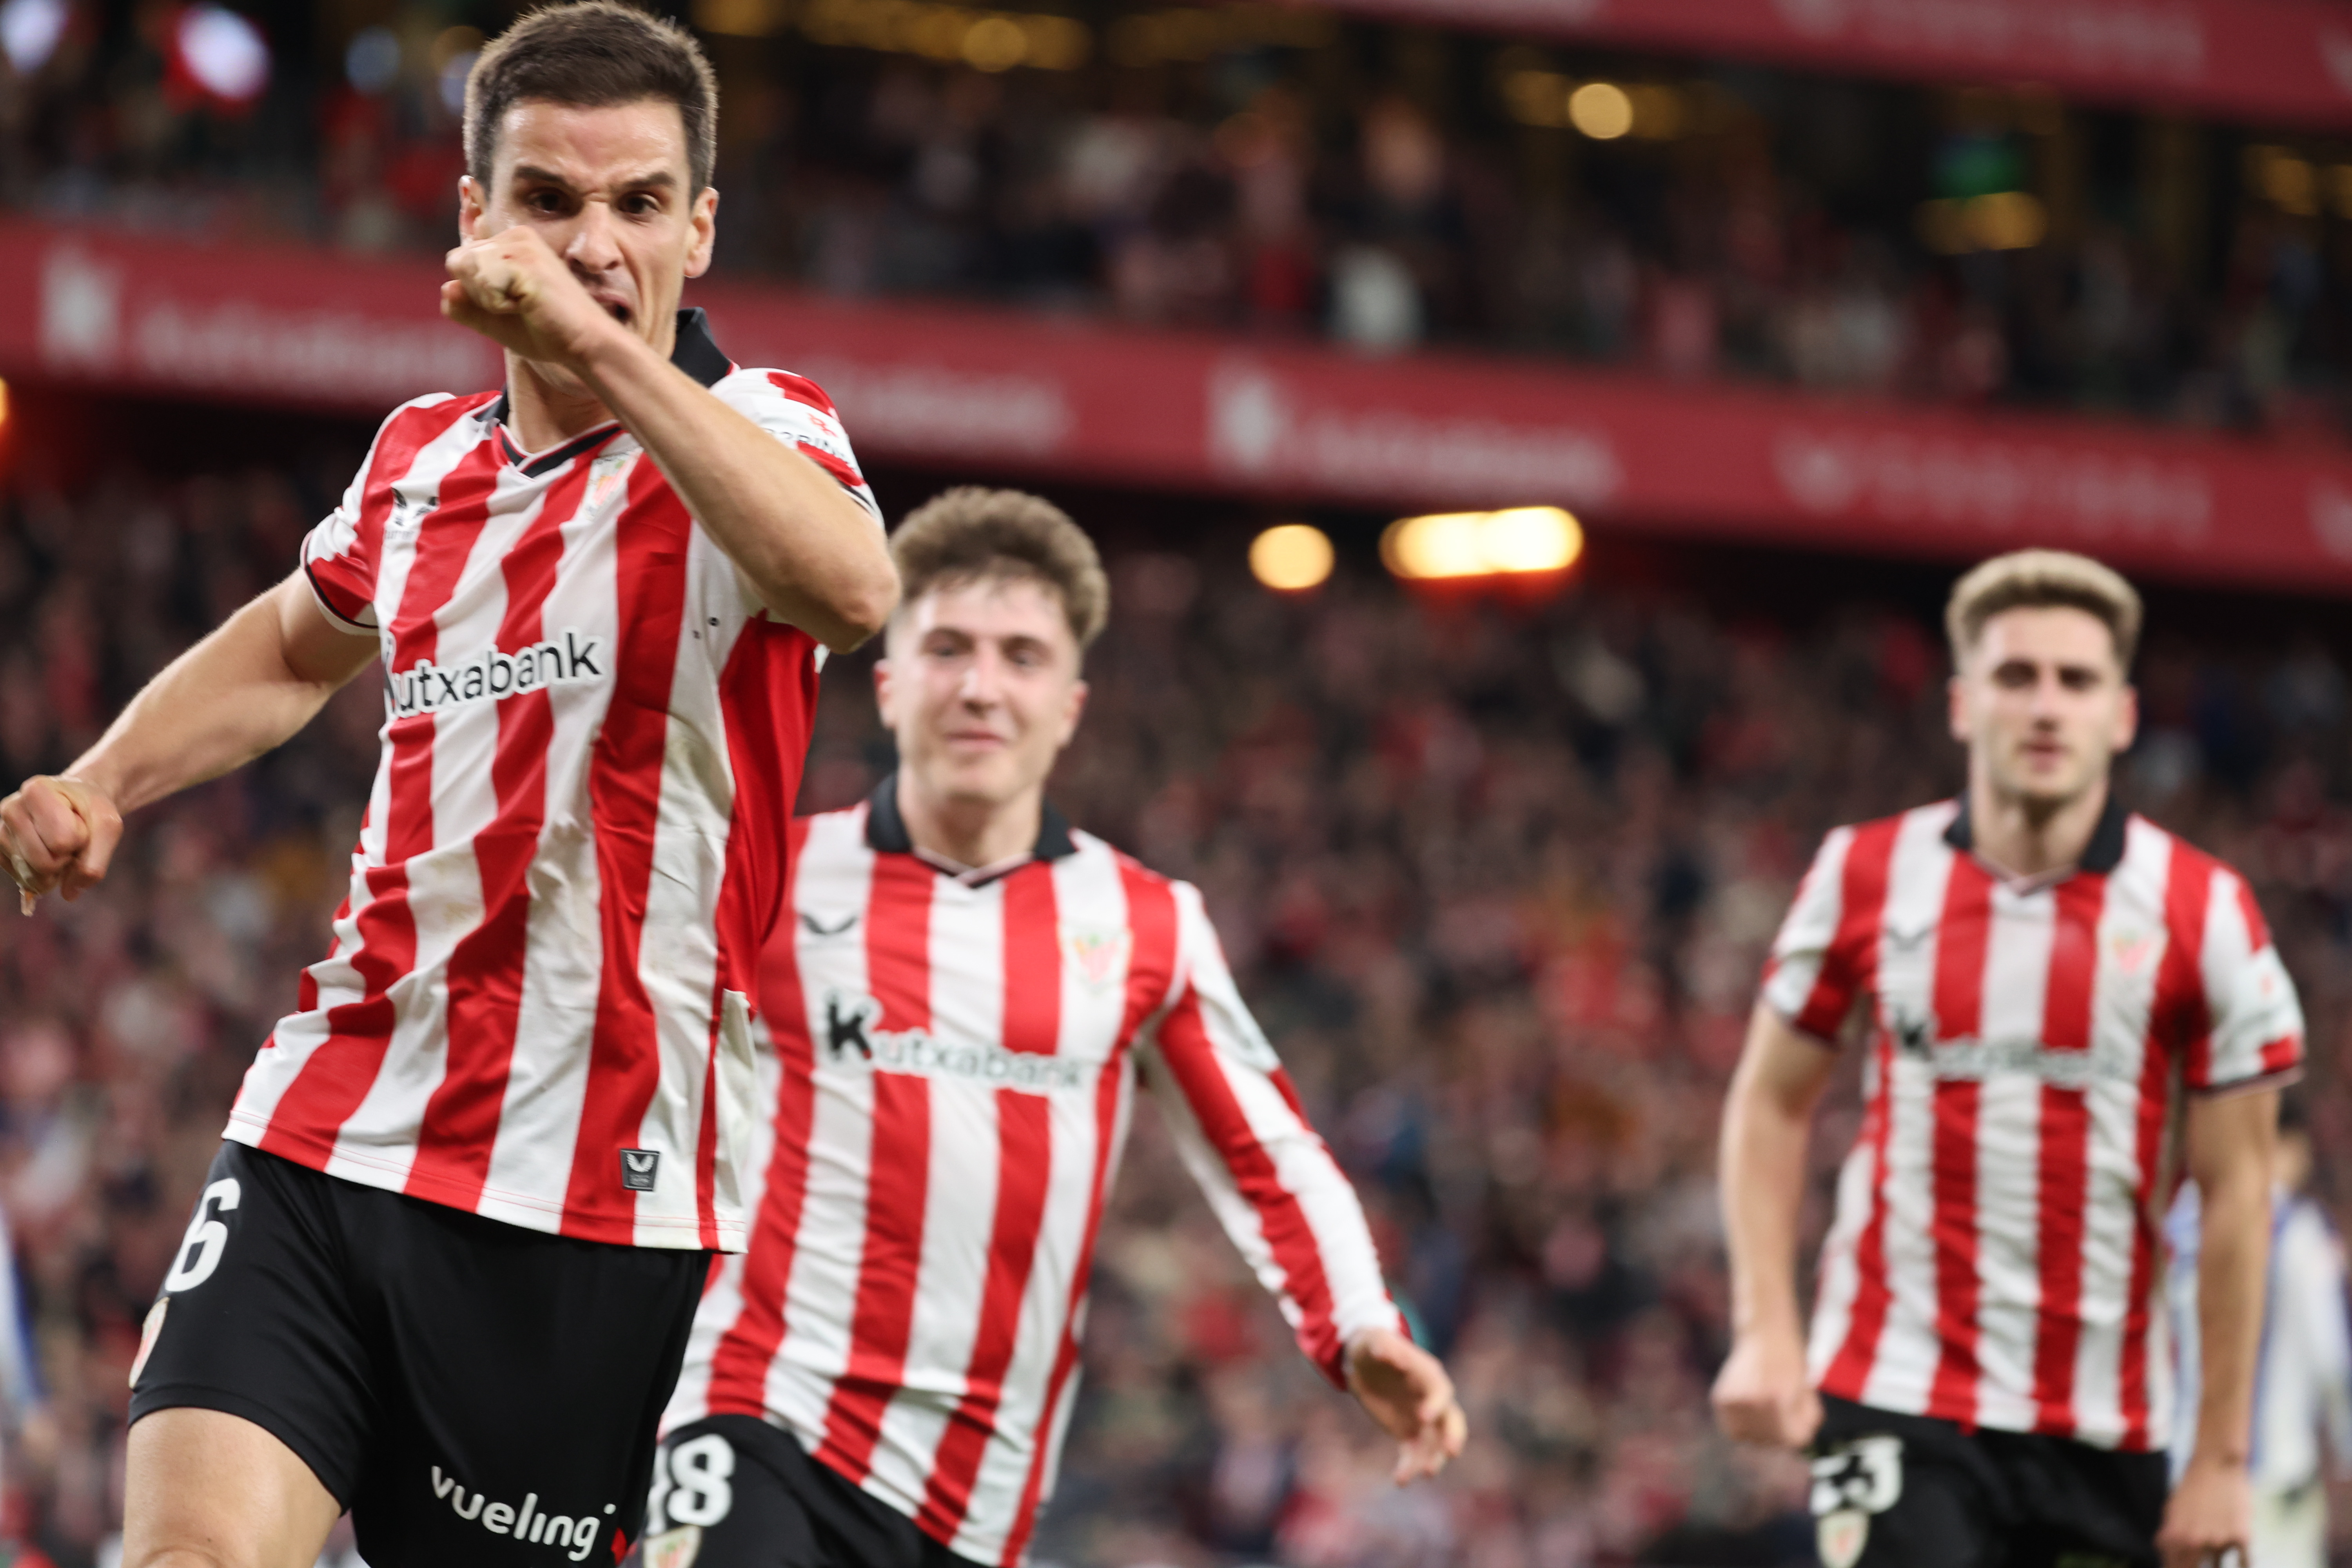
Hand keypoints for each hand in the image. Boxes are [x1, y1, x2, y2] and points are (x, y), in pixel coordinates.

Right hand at [0, 775, 120, 910]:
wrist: (75, 802)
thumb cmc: (90, 811)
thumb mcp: (108, 827)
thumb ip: (95, 862)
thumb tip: (69, 894)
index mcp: (37, 792)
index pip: (62, 841)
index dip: (81, 840)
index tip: (80, 823)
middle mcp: (10, 809)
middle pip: (44, 862)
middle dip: (67, 858)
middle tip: (71, 839)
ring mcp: (0, 831)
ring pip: (32, 875)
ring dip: (56, 869)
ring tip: (59, 846)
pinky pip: (24, 881)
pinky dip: (43, 876)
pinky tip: (47, 854)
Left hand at [441, 226, 626, 371]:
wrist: (587, 344)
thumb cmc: (548, 332)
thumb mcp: (496, 319)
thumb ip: (466, 306)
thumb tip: (447, 288)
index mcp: (512, 242)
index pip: (461, 257)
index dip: (475, 285)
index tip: (503, 273)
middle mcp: (516, 235)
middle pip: (457, 262)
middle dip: (478, 295)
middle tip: (519, 307)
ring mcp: (521, 244)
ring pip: (465, 269)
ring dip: (488, 300)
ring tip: (524, 306)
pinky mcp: (524, 260)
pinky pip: (482, 283)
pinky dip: (497, 304)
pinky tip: (526, 307)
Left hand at [1344, 1326, 1467, 1483]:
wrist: (1365, 1361)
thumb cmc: (1372, 1346)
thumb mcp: (1372, 1341)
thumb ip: (1381, 1346)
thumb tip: (1389, 1353)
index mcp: (1427, 1374)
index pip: (1440, 1391)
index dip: (1436, 1404)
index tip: (1423, 1417)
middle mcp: (1430, 1398)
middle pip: (1451, 1419)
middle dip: (1453, 1435)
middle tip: (1451, 1452)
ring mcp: (1421, 1418)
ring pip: (1436, 1442)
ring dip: (1434, 1458)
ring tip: (1426, 1474)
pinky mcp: (1407, 1432)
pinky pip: (1414, 1453)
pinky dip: (1410, 1466)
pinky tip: (1400, 1480)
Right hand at [1711, 1325, 1821, 1447]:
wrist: (1764, 1332)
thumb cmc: (1790, 1361)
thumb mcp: (1807, 1390)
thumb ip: (1806, 1420)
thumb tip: (1796, 1445)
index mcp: (1779, 1398)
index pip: (1793, 1439)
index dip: (1799, 1435)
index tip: (1799, 1425)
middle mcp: (1754, 1400)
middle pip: (1771, 1441)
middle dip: (1780, 1435)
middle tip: (1783, 1418)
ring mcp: (1735, 1400)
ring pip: (1749, 1439)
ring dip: (1759, 1432)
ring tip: (1766, 1413)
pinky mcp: (1721, 1398)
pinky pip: (1732, 1429)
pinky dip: (1742, 1426)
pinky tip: (1750, 1410)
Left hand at [2157, 1455, 2249, 1567]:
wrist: (2216, 1465)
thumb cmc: (2192, 1486)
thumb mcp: (2171, 1508)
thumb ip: (2168, 1532)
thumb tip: (2163, 1551)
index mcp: (2175, 1534)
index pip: (2172, 1564)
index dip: (2173, 1566)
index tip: (2175, 1566)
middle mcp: (2196, 1540)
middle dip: (2189, 1567)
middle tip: (2190, 1564)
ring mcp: (2220, 1540)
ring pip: (2217, 1567)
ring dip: (2214, 1565)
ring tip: (2212, 1558)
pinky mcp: (2242, 1537)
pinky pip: (2243, 1562)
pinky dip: (2240, 1566)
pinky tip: (2238, 1566)